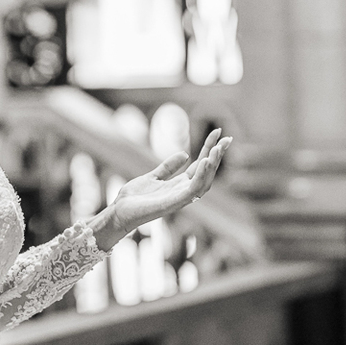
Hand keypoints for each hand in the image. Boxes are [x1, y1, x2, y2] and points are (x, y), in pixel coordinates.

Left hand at [90, 129, 230, 251]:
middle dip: (217, 156)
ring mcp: (179, 199)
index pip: (200, 166)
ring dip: (212, 165)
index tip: (217, 133)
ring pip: (204, 182)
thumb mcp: (152, 176)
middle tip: (227, 138)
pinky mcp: (172, 204)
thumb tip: (185, 154)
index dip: (209, 150)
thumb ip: (168, 167)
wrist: (118, 211)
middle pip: (206, 173)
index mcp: (179, 186)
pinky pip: (192, 190)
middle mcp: (182, 193)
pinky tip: (205, 161)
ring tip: (218, 148)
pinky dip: (200, 176)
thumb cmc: (134, 198)